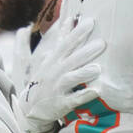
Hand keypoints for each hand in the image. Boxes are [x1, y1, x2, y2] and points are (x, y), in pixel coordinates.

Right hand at [19, 14, 106, 132]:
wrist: (30, 110)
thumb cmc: (39, 81)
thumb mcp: (39, 60)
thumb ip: (50, 40)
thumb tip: (51, 21)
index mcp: (52, 61)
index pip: (66, 44)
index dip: (77, 33)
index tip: (91, 22)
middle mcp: (54, 73)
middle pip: (71, 59)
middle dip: (86, 51)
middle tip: (102, 43)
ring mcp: (57, 88)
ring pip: (71, 79)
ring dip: (84, 73)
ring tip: (98, 68)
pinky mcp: (61, 103)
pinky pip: (74, 99)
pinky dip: (85, 96)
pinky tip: (97, 91)